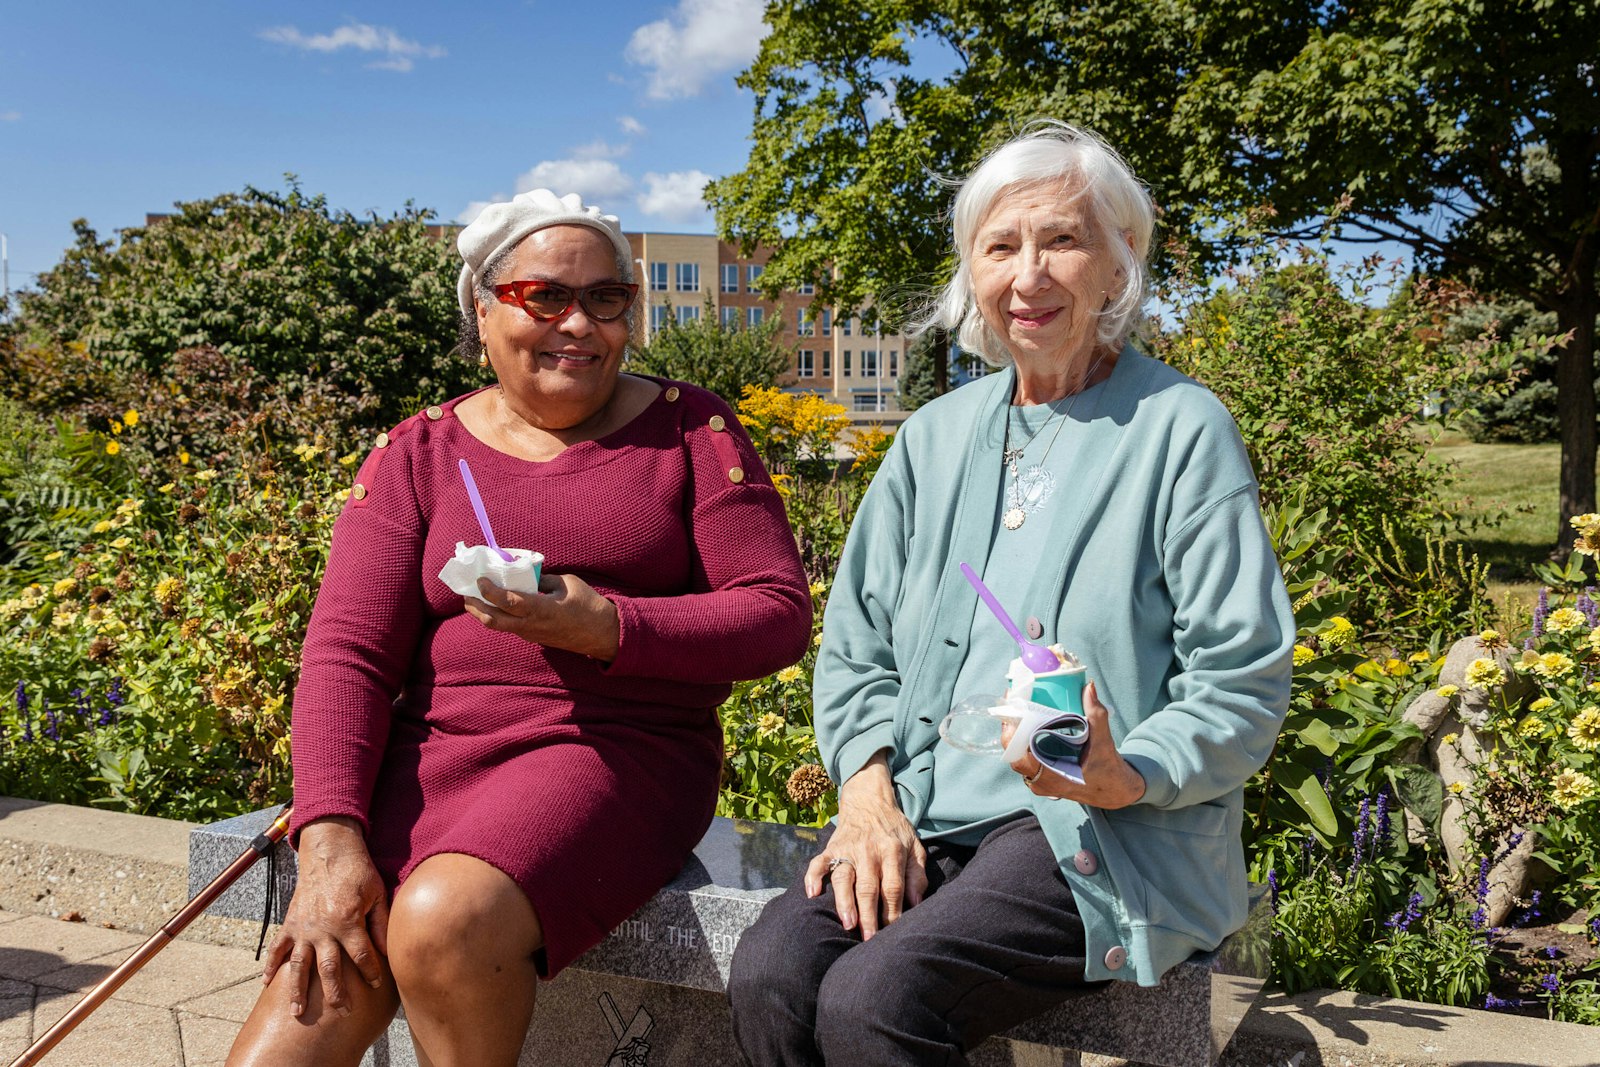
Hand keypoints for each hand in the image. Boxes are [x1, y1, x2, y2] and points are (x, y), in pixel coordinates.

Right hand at [261, 817, 389, 1017]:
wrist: (329, 850)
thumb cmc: (357, 871)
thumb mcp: (377, 894)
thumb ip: (381, 923)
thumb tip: (388, 951)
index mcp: (348, 921)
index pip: (362, 955)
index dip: (371, 972)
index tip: (376, 985)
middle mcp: (323, 929)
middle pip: (330, 969)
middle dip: (337, 993)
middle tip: (343, 1012)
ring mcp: (304, 927)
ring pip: (299, 966)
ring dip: (298, 990)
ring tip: (297, 1013)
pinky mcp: (291, 923)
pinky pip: (278, 948)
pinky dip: (271, 966)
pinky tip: (267, 985)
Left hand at [464, 572, 620, 660]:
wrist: (601, 633)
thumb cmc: (587, 605)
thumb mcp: (566, 583)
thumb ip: (543, 580)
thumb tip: (526, 575)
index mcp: (540, 609)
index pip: (506, 601)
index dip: (488, 591)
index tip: (480, 580)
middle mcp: (531, 625)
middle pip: (493, 620)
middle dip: (475, 607)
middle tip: (466, 594)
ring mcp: (531, 634)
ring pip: (499, 625)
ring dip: (484, 613)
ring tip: (475, 599)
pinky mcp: (534, 637)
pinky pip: (510, 626)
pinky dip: (499, 615)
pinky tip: (497, 605)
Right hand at [804, 752, 927, 939]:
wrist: (870, 799)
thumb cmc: (895, 830)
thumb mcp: (914, 846)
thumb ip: (917, 874)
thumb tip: (916, 903)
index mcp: (892, 851)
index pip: (893, 886)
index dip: (893, 911)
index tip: (892, 933)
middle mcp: (869, 851)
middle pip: (869, 887)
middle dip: (870, 915)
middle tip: (870, 940)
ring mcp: (848, 848)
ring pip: (844, 878)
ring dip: (844, 901)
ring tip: (848, 923)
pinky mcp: (832, 846)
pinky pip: (819, 862)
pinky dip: (813, 876)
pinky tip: (812, 894)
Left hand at [1005, 681, 1145, 808]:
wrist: (1115, 792)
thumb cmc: (1109, 772)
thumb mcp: (1104, 743)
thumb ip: (1097, 716)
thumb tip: (1089, 688)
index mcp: (1052, 778)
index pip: (1017, 758)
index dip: (1010, 734)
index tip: (1012, 711)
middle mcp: (1041, 782)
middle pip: (1014, 753)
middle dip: (1013, 728)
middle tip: (1017, 705)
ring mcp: (1041, 782)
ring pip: (1019, 756)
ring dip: (1018, 735)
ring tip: (1021, 711)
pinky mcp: (1044, 779)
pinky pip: (1027, 759)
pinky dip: (1026, 743)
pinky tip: (1029, 726)